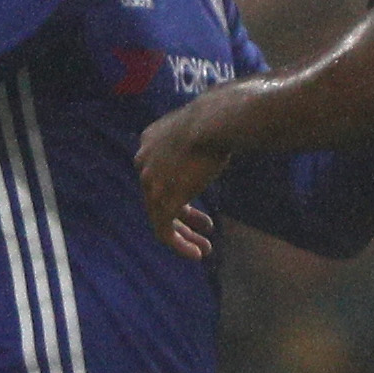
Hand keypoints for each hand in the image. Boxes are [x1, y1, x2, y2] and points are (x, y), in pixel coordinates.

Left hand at [136, 86, 247, 254]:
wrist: (215, 121)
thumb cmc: (222, 118)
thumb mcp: (205, 126)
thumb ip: (204, 136)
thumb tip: (230, 126)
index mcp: (150, 140)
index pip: (159, 173)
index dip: (181, 188)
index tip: (201, 200)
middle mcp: (143, 161)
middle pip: (158, 197)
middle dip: (184, 217)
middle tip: (205, 229)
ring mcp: (150, 182)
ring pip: (160, 217)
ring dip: (183, 236)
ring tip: (204, 250)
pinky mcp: (162, 200)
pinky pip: (165, 231)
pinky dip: (180, 245)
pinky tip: (198, 254)